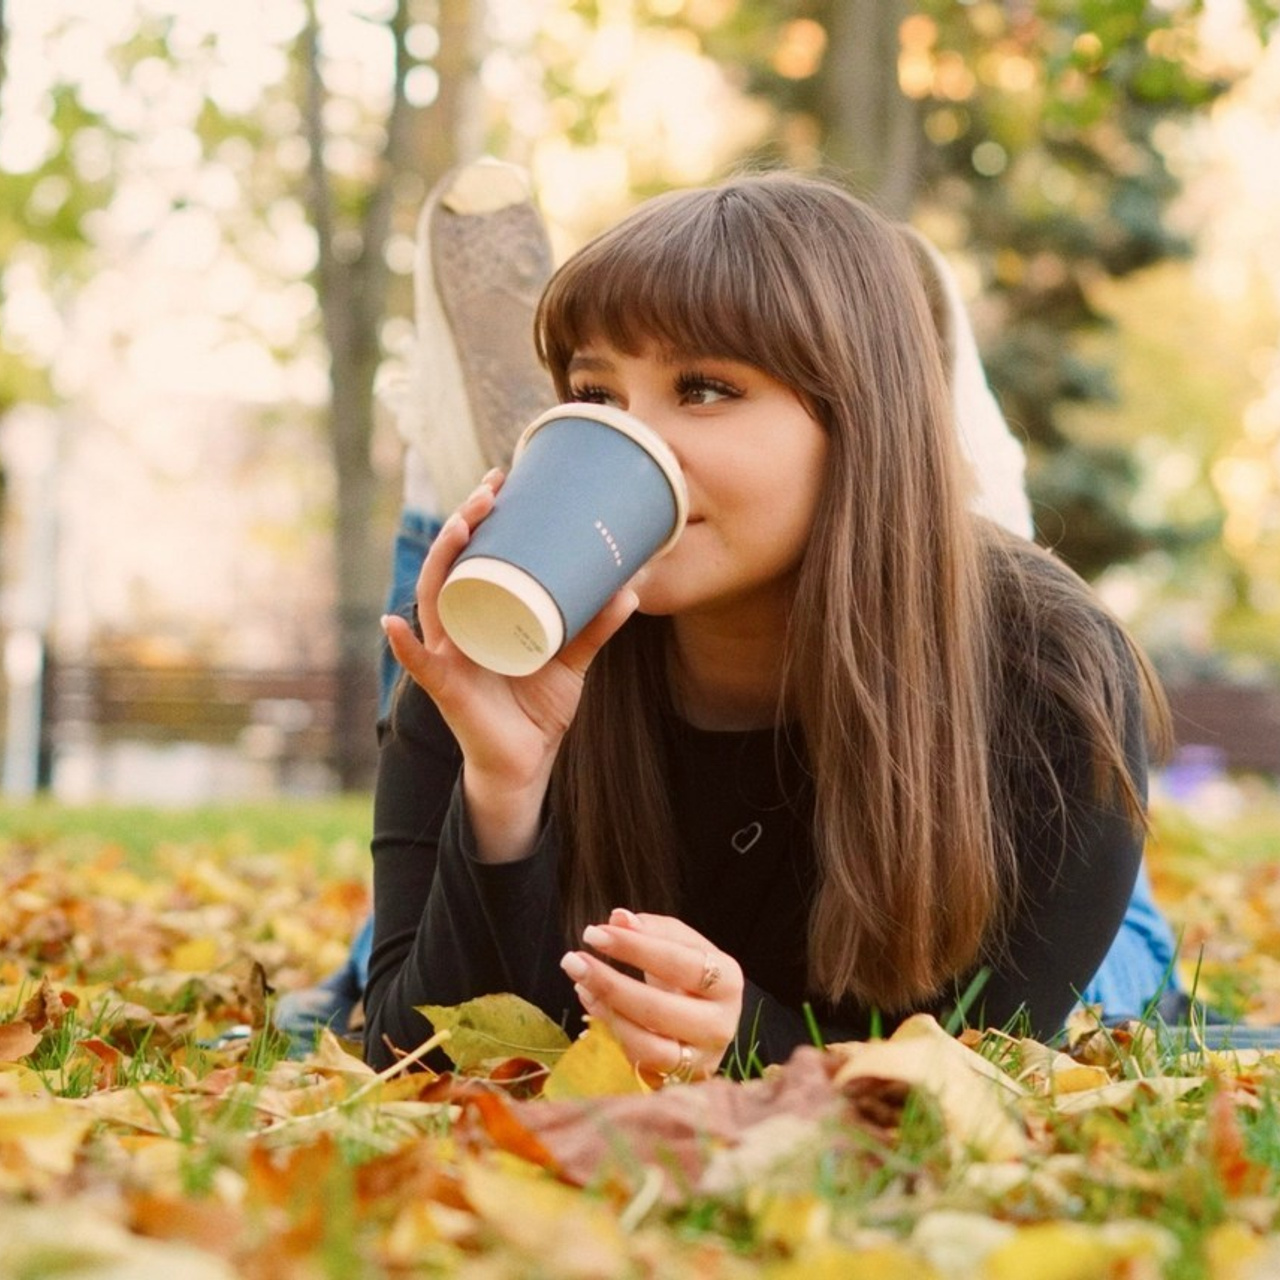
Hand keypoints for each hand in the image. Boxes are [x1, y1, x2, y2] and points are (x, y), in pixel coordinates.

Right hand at [382, 471, 637, 860]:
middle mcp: (460, 627)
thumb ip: (594, 627)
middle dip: (463, 524)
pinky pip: (420, 665)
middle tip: (488, 492)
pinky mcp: (447, 689)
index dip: (481, 518)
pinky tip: (392, 626)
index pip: (474, 555)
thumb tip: (629, 589)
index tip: (500, 480)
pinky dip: (406, 648)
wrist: (527, 762)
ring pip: (434, 601)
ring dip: (442, 561)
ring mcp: (450, 655)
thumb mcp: (572, 660)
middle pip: (451, 566)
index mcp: (484, 613)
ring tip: (457, 528)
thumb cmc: (537, 707)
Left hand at [560, 910, 743, 1084]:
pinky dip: (611, 1032)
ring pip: (647, 1045)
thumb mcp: (680, 945)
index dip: (636, 948)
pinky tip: (593, 1003)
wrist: (708, 1020)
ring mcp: (701, 1059)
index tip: (595, 933)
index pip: (680, 963)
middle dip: (610, 984)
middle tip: (573, 960)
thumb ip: (652, 929)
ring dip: (607, 1013)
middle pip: (659, 1009)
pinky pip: (638, 1062)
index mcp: (728, 981)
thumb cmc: (690, 977)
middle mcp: (721, 1024)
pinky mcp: (679, 1079)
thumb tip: (618, 918)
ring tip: (581, 985)